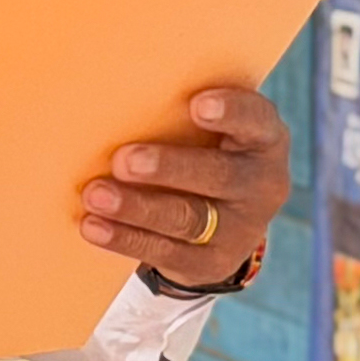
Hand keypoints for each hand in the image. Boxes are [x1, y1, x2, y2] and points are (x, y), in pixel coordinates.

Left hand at [80, 88, 289, 290]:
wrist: (225, 221)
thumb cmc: (204, 151)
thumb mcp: (210, 131)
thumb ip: (181, 115)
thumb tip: (114, 97)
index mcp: (265, 139)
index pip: (256, 120)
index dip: (231, 112)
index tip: (196, 104)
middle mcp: (262, 184)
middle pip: (219, 176)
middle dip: (168, 167)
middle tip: (123, 160)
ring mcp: (242, 229)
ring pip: (187, 218)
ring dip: (136, 206)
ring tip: (95, 195)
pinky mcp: (214, 262)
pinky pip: (167, 252)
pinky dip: (126, 238)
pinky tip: (94, 226)